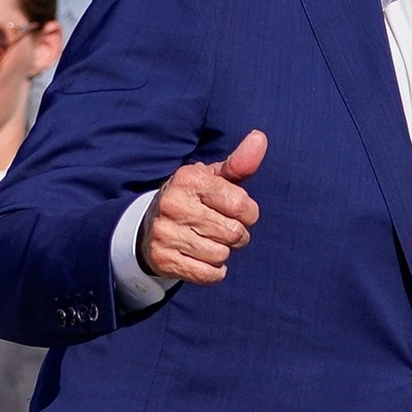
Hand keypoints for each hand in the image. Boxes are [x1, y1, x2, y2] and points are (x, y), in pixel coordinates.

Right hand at [139, 130, 265, 284]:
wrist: (151, 225)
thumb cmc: (196, 198)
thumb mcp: (215, 178)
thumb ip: (240, 162)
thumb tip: (260, 137)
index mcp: (189, 179)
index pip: (240, 204)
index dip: (249, 212)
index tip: (240, 212)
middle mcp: (173, 205)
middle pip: (233, 232)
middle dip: (239, 234)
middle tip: (226, 229)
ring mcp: (164, 233)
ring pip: (221, 254)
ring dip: (224, 252)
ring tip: (211, 241)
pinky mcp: (162, 260)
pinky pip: (207, 274)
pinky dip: (214, 271)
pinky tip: (205, 258)